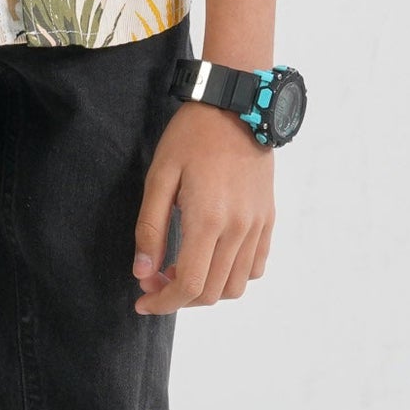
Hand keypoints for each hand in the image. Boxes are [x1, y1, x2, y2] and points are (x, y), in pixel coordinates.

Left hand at [131, 98, 273, 312]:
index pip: (189, 285)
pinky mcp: (268, 219)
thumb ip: (150, 227)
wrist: (235, 106)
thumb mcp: (160, 175)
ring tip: (181, 268)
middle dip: (178, 297)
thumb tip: (143, 272)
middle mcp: (238, 229)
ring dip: (205, 290)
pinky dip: (232, 276)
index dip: (163, 303)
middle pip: (211, 293)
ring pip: (234, 286)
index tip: (142, 301)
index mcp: (208, 219)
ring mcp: (257, 226)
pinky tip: (211, 258)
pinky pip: (255, 267)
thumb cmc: (191, 136)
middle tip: (154, 279)